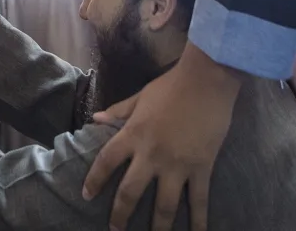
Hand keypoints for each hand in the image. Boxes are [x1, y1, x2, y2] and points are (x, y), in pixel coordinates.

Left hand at [83, 44, 241, 230]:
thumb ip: (119, 111)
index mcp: (133, 134)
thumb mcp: (140, 96)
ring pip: (164, 205)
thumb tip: (95, 119)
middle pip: (130, 191)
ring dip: (157, 227)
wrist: (208, 80)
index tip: (87, 195)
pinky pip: (199, 200)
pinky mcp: (202, 168)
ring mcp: (177, 164)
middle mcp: (152, 154)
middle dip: (120, 214)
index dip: (94, 180)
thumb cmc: (172, 85)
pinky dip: (199, 221)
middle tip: (115, 230)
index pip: (106, 162)